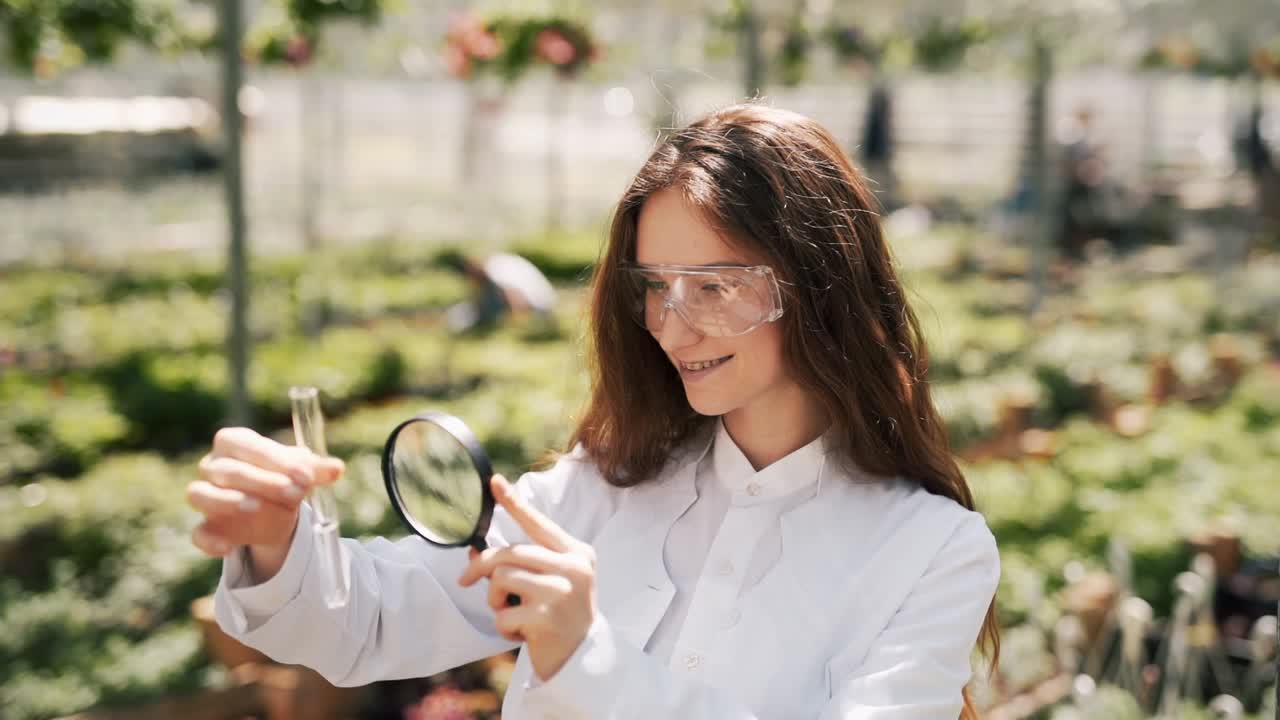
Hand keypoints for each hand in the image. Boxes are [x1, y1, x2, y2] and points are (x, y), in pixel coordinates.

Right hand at [187, 427, 342, 558]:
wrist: (275, 509)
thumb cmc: (285, 478)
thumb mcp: (302, 472)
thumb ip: (317, 470)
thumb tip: (337, 469)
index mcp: (235, 443)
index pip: (249, 446)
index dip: (276, 460)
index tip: (306, 475)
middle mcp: (214, 465)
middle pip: (228, 470)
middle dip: (262, 481)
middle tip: (294, 492)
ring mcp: (205, 495)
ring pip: (201, 494)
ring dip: (226, 501)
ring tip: (255, 507)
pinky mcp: (206, 526)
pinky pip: (198, 533)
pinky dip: (210, 541)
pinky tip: (228, 547)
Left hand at [458, 475, 597, 681]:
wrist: (582, 659)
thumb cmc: (560, 615)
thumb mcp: (546, 584)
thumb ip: (518, 566)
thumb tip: (474, 553)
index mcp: (576, 553)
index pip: (539, 524)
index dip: (515, 503)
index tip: (495, 482)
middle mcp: (573, 568)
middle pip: (509, 553)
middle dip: (481, 567)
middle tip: (465, 579)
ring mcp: (562, 592)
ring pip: (502, 579)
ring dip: (496, 600)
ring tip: (511, 613)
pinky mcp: (548, 619)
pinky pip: (503, 614)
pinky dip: (504, 625)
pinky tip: (521, 633)